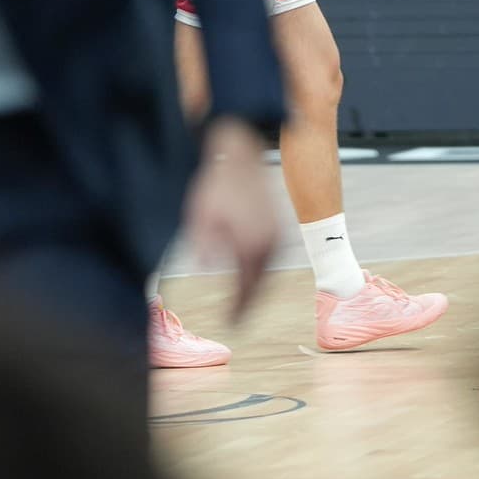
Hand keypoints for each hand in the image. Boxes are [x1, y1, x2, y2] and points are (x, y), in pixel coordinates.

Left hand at [181, 117, 278, 323]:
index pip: (245, 290)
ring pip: (268, 272)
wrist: (240, 154)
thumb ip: (203, 246)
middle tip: (236, 320)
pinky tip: (250, 273)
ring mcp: (277, 234)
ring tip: (242, 301)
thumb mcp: (200, 217)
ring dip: (256, 288)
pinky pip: (271, 258)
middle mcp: (269, 243)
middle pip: (260, 285)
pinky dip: (261, 271)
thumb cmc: (215, 186)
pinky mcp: (278, 225)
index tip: (228, 324)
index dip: (237, 310)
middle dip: (248, 304)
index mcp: (250, 246)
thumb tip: (205, 269)